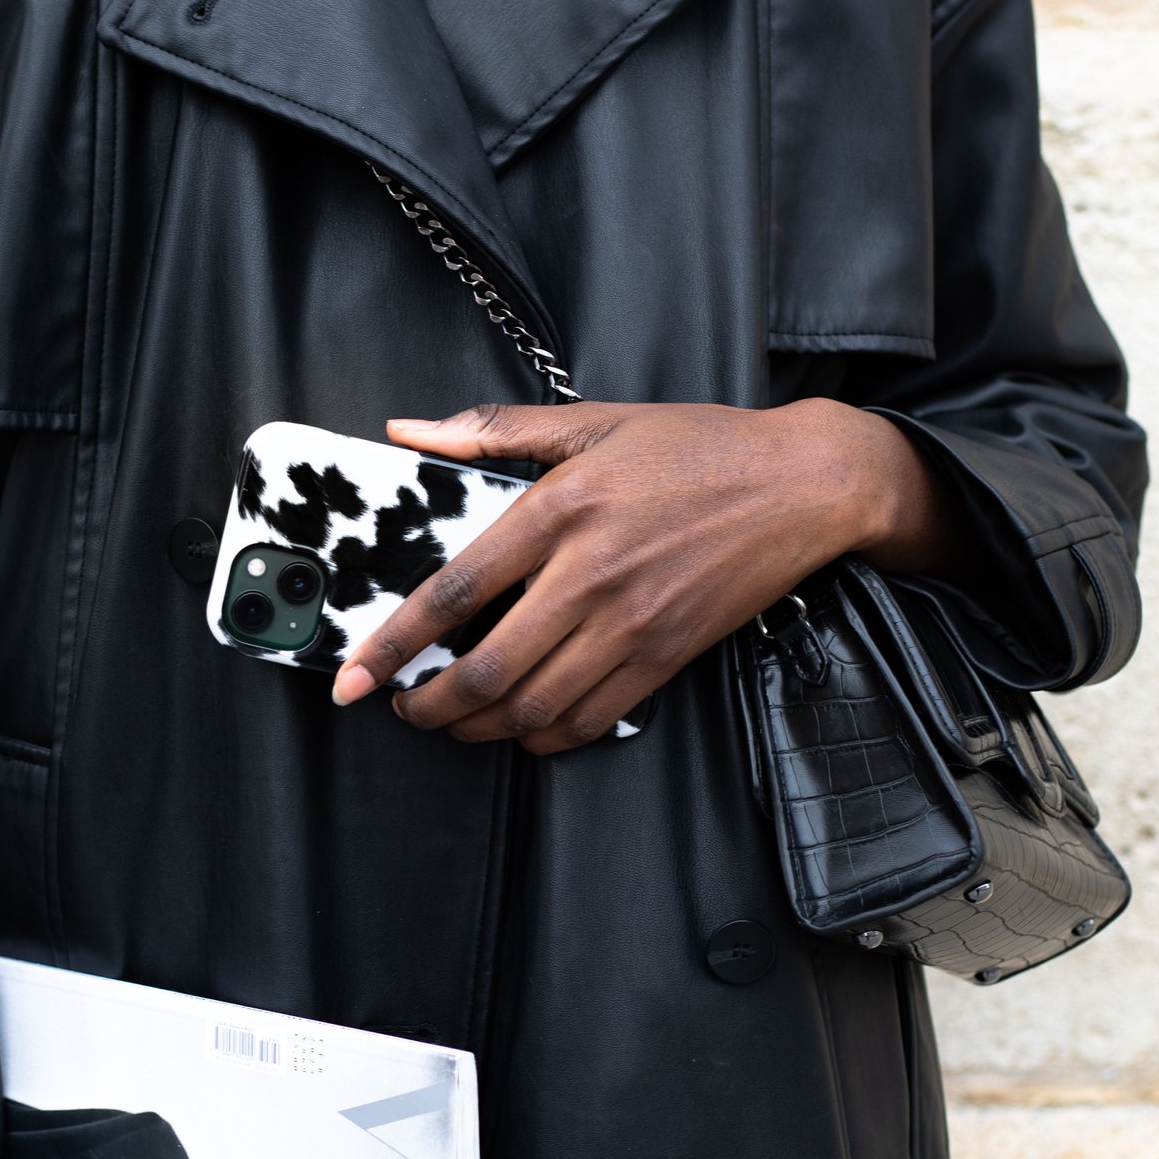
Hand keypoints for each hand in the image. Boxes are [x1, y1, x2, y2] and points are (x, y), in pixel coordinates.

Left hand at [331, 398, 965, 753]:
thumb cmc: (696, 448)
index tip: (356, 676)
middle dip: (429, 707)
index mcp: (560, 509)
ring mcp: (632, 625)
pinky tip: (522, 726)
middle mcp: (591, 576)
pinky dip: (544, 737)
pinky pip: (591, 721)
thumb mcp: (593, 421)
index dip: (392, 643)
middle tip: (404, 707)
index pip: (453, 592)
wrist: (802, 484)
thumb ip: (491, 431)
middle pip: (488, 672)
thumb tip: (407, 432)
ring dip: (479, 729)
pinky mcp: (667, 658)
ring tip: (451, 720)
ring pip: (535, 708)